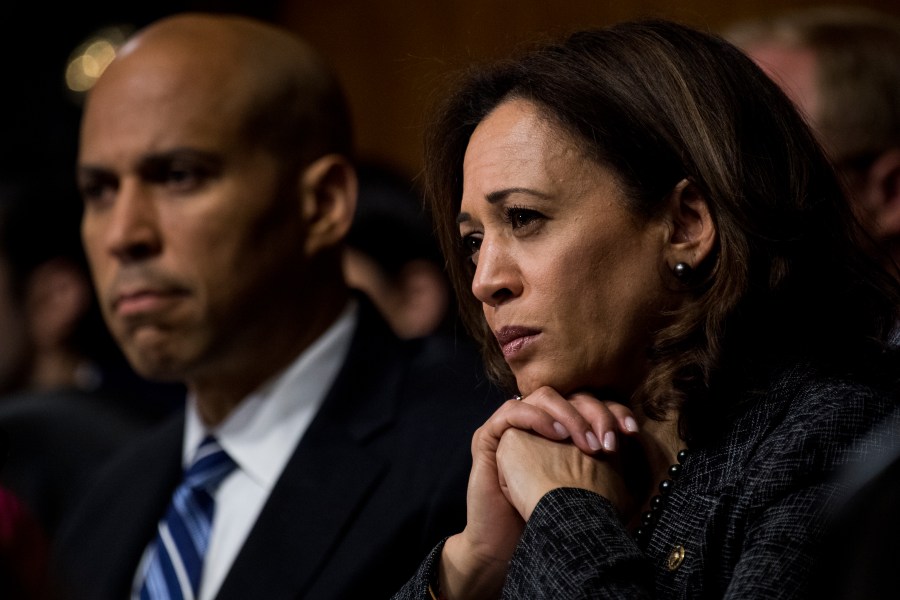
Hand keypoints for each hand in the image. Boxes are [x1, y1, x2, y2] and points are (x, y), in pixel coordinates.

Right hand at [438, 388, 636, 598]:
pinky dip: (537, 417)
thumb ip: (601, 459)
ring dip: (569, 414)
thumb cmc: (547, 518)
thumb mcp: (583, 486)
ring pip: (543, 396)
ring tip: (586, 443)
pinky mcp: (488, 436)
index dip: (612, 410)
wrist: (507, 544)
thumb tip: (633, 440)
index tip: (631, 430)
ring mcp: (511, 427)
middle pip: (569, 394)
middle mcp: (535, 422)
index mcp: (558, 429)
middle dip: (595, 413)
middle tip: (608, 441)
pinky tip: (557, 436)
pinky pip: (512, 411)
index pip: (588, 403)